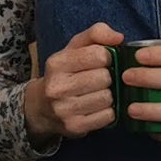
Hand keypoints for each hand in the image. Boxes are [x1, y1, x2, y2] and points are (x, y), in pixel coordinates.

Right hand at [27, 23, 123, 139]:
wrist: (42, 107)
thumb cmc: (65, 73)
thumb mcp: (74, 48)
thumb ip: (96, 34)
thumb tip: (119, 38)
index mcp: (57, 63)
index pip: (99, 54)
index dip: (108, 57)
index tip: (102, 61)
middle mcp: (57, 87)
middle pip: (105, 77)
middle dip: (108, 77)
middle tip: (101, 79)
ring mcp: (65, 109)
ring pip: (108, 97)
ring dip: (109, 95)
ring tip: (99, 93)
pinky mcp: (75, 126)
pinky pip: (108, 116)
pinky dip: (109, 111)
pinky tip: (98, 107)